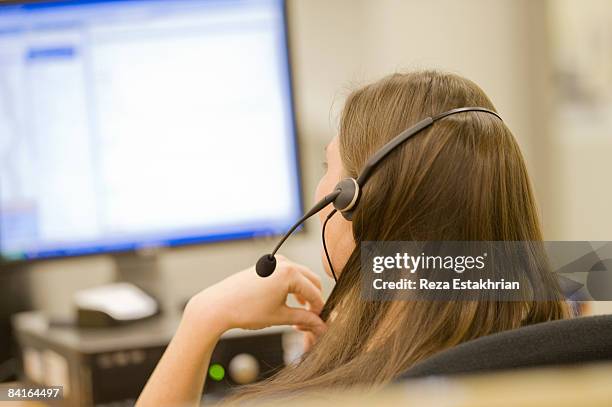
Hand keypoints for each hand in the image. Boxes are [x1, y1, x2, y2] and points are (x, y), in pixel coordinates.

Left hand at [185, 255, 326, 337]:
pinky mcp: (268, 264)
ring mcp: (275, 261)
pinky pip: (289, 274)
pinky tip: (289, 302)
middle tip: (310, 320)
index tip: (318, 324)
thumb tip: (321, 326)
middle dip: (313, 301)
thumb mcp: (279, 317)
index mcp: (289, 273)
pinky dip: (293, 287)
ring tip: (299, 315)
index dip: (319, 311)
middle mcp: (284, 263)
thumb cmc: (245, 310)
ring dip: (304, 294)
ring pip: (301, 277)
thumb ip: (304, 319)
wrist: (218, 305)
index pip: (315, 293)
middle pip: (312, 281)